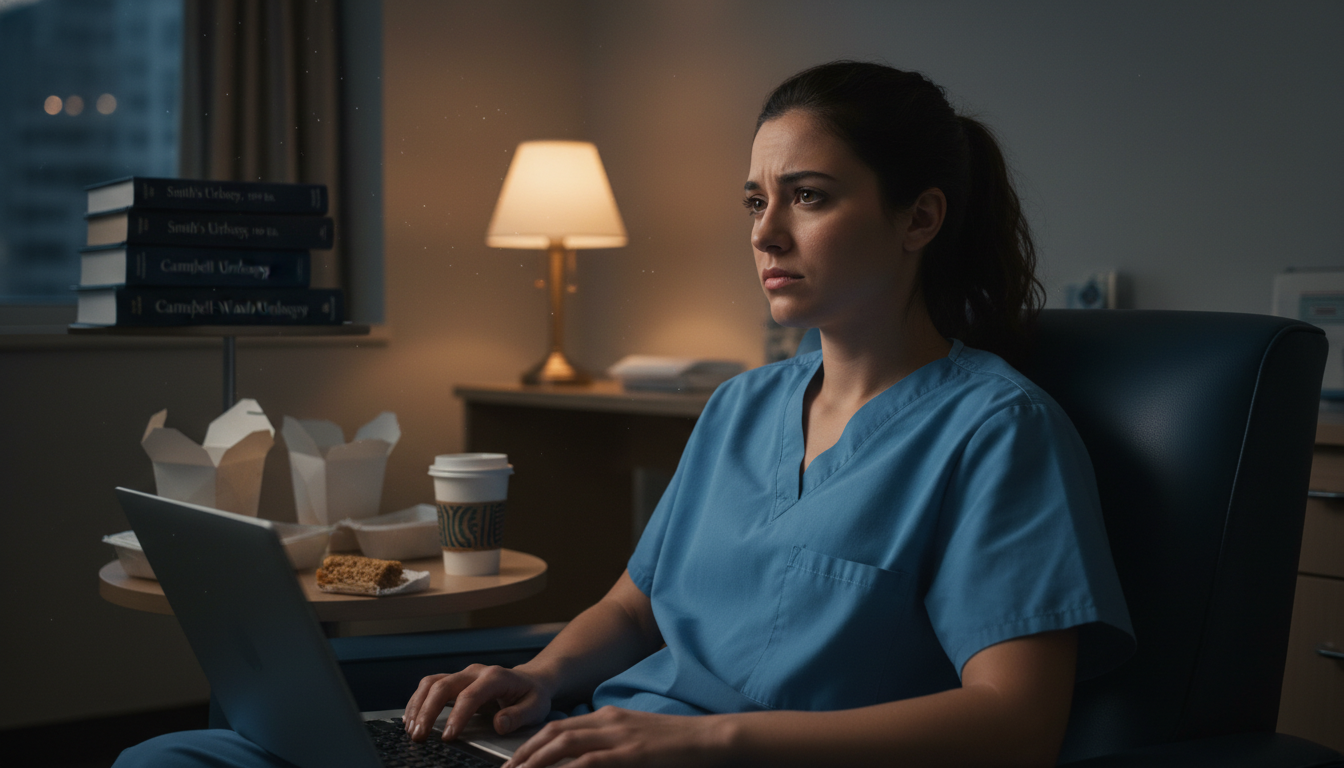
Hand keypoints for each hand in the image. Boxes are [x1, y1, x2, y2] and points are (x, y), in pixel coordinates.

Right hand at [402, 664, 553, 742]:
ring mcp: (463, 674)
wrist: (531, 680)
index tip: (448, 737)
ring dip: (418, 706)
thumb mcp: (536, 707)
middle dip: (428, 711)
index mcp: (496, 677)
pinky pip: (430, 685)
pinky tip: (411, 719)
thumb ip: (519, 716)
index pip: (470, 695)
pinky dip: (417, 701)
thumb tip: (500, 724)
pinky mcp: (455, 680)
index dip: (456, 716)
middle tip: (420, 736)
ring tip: (412, 730)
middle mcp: (476, 672)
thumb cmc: (532, 695)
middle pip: (443, 685)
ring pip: (432, 683)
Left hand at [503, 706, 731, 767]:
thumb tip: (587, 760)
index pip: (560, 726)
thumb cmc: (677, 743)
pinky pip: (589, 762)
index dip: (533, 743)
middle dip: (525, 753)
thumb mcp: (637, 737)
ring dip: (536, 761)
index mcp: (609, 716)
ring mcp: (619, 736)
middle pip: (554, 733)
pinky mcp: (630, 753)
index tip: (516, 761)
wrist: (710, 737)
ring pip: (565, 744)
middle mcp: (608, 721)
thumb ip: (611, 745)